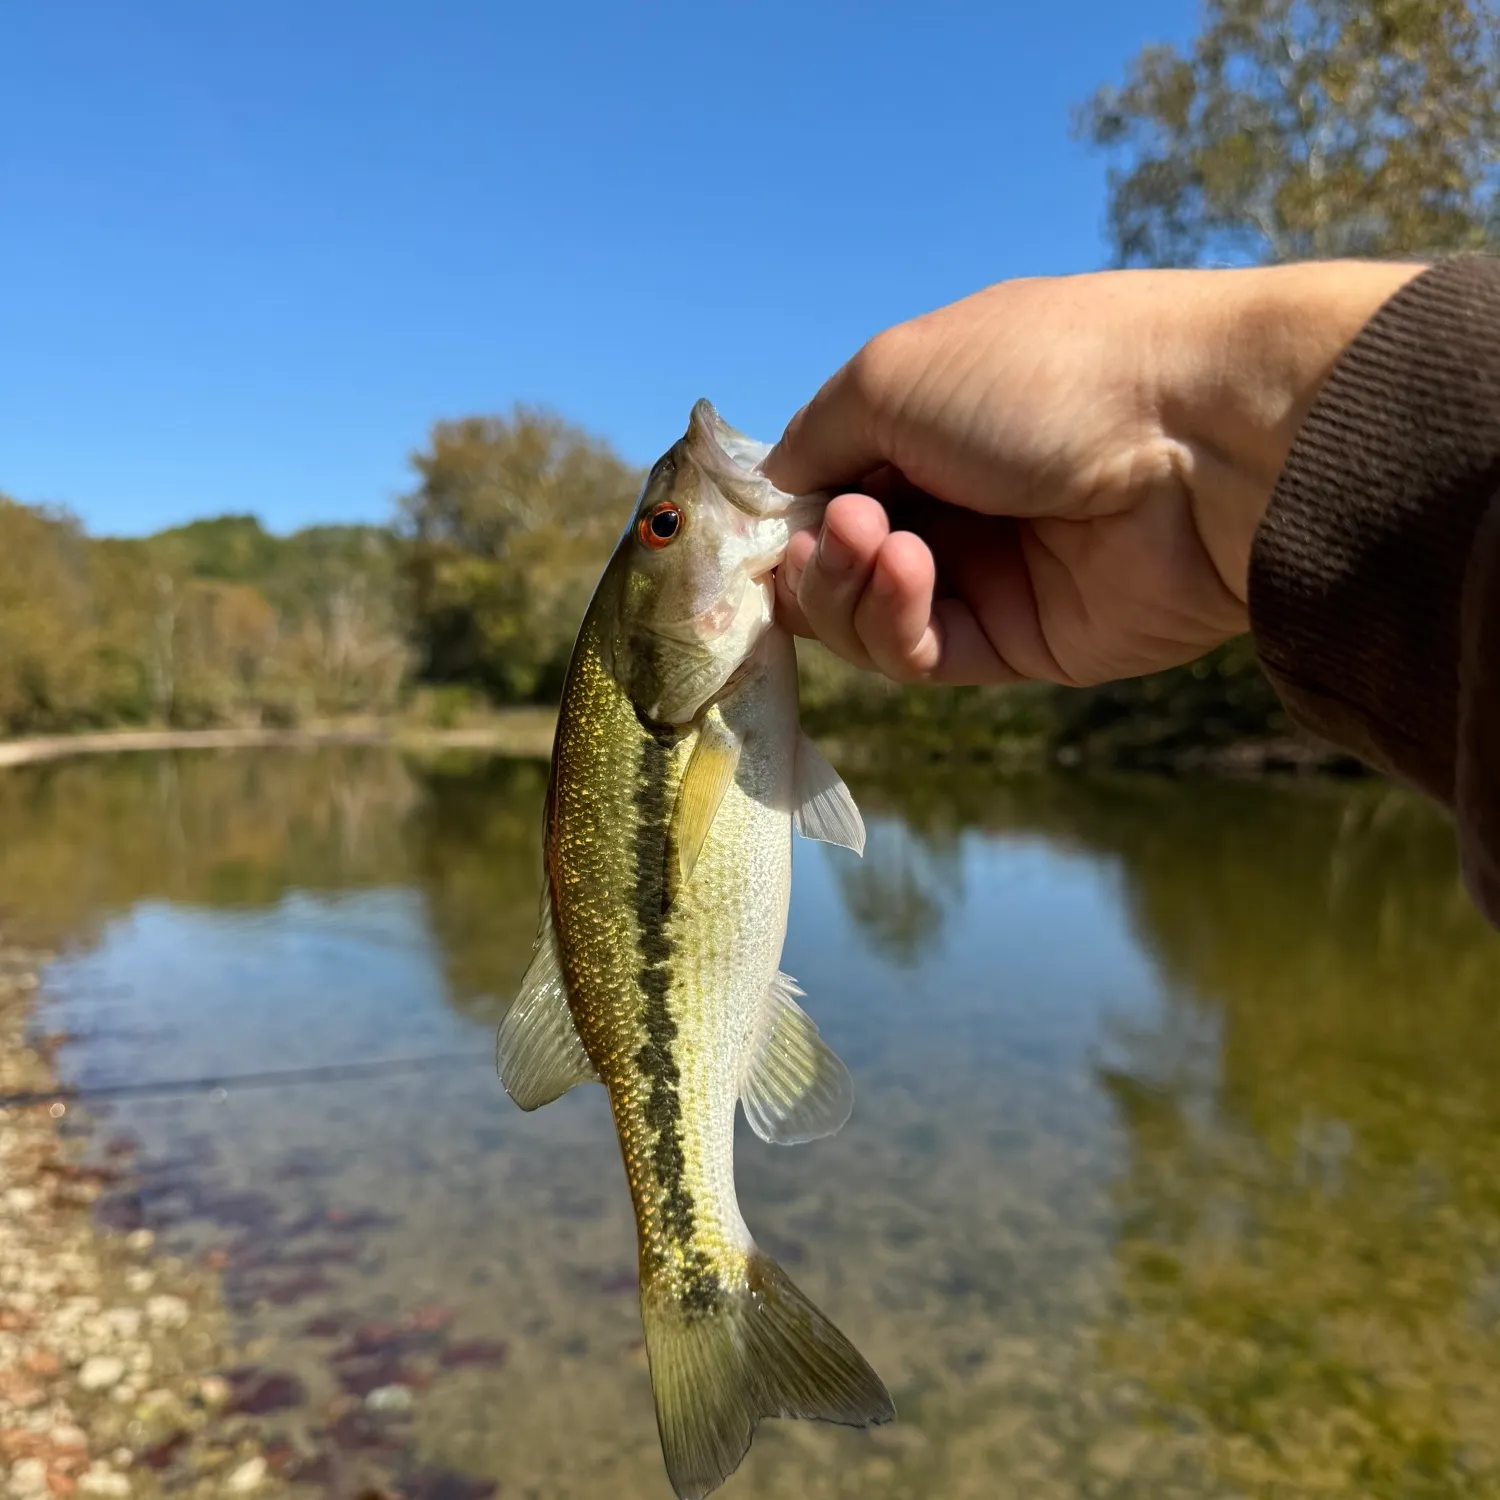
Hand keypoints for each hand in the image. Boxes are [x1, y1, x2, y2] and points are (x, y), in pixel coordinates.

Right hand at [763, 261, 1422, 686]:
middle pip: (832, 562)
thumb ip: (817, 435)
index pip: (822, 482)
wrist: (1203, 443)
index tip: (748, 527)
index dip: (779, 512)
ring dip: (847, 586)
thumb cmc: (1043, 378)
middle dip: (811, 554)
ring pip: (865, 617)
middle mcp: (951, 498)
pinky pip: (922, 657)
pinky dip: (896, 623)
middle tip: (835, 530)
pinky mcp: (1019, 646)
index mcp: (926, 420)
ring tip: (879, 543)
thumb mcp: (896, 373)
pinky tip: (913, 574)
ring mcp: (985, 574)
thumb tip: (776, 489)